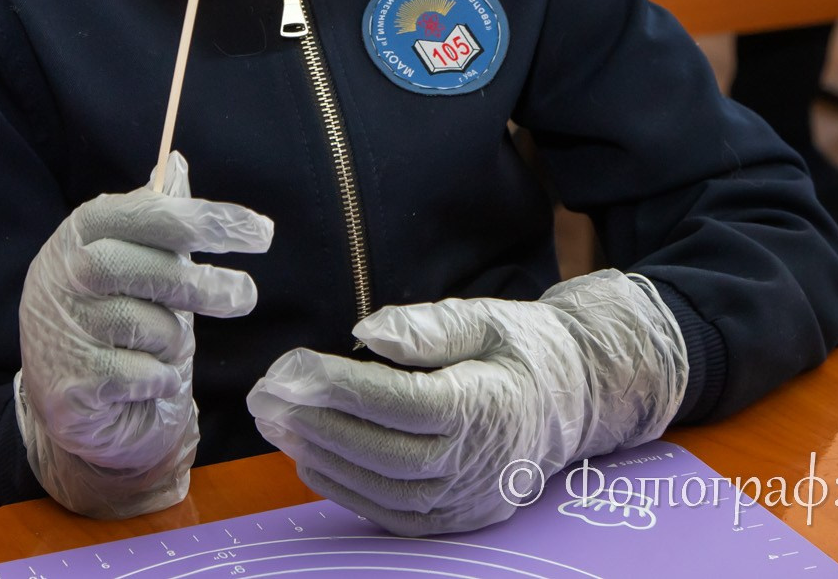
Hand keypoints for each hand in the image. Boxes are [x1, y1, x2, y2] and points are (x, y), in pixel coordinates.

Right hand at [16, 151, 272, 518]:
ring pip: (145, 325)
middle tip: (247, 296)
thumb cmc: (110, 315)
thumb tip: (176, 161)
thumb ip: (155, 216)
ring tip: (167, 349)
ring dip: (173, 341)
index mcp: (82, 232)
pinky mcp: (72, 383)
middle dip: (203, 285)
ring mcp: (64, 328)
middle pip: (145, 269)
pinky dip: (160, 378)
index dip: (207, 220)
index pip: (148, 213)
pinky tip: (151, 380)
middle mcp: (64, 273)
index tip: (263, 233)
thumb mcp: (131, 260)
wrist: (67, 395)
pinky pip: (140, 375)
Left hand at [247, 270, 686, 535]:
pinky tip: (308, 457)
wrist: (574, 400)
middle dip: (314, 423)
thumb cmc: (520, 350)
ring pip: (380, 487)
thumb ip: (426, 326)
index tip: (288, 367)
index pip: (400, 402)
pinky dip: (343, 489)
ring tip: (274, 421)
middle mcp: (477, 463)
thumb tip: (367, 334)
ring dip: (319, 455)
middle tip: (263, 395)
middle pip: (382, 450)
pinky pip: (389, 513)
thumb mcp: (484, 317)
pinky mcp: (454, 520)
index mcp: (487, 405)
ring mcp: (467, 500)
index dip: (338, 387)